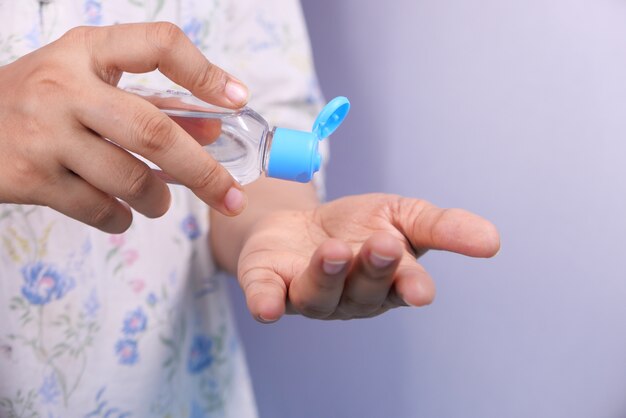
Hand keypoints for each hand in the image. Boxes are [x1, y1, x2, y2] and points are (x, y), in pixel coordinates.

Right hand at [0, 23, 248, 232]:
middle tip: (231, 196)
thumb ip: (151, 103)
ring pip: (131, 179)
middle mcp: (64, 87)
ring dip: (158, 200)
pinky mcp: (30, 177)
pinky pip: (99, 209)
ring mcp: (44, 133)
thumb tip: (213, 130)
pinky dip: (122, 219)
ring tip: (159, 202)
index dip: (204, 71)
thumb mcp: (90, 84)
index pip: (158, 44)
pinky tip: (122, 213)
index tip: (238, 99)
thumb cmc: (42, 104)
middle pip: (154, 133)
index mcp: (86, 51)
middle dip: (204, 172)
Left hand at [237, 193, 499, 320]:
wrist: (300, 224)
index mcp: (386, 281)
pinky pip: (268, 298)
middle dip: (372, 269)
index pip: (402, 285)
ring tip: (335, 252)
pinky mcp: (270, 284)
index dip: (410, 284)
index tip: (420, 289)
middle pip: (362, 289)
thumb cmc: (357, 226)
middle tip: (382, 245)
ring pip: (319, 293)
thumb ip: (443, 227)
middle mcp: (348, 295)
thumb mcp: (404, 215)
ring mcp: (308, 293)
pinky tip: (268, 308)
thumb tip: (493, 240)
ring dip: (327, 276)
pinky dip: (267, 302)